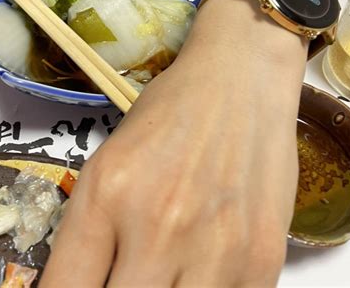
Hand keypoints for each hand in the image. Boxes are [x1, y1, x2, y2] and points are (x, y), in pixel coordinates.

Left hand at [40, 0, 304, 287]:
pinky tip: (202, 266)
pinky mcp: (262, 262)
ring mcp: (215, 249)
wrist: (242, 80)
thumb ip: (88, 234)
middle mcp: (158, 226)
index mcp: (108, 193)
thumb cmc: (170, 112)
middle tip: (123, 273)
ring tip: (161, 271)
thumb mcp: (109, 163)